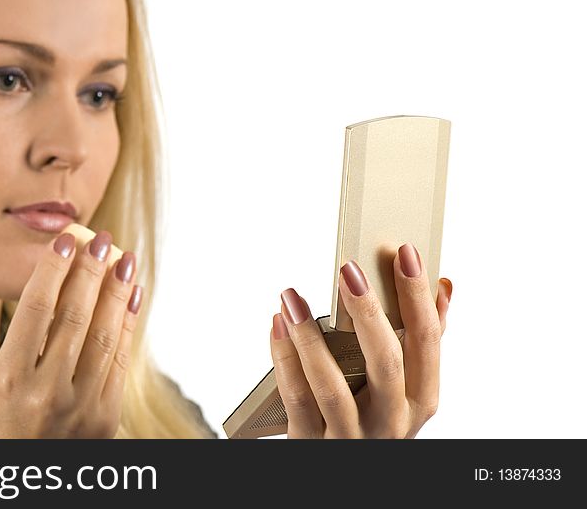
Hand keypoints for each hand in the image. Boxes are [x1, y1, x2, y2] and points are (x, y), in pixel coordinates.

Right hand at [0, 230, 142, 437]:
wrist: (23, 484)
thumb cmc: (1, 433)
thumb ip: (26, 341)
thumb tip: (58, 287)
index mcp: (10, 381)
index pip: (36, 310)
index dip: (53, 270)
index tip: (65, 242)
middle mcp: (47, 393)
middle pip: (75, 316)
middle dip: (91, 272)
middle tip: (101, 239)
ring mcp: (81, 408)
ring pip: (104, 335)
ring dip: (116, 292)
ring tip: (123, 260)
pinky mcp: (106, 419)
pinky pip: (119, 361)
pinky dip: (127, 325)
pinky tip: (131, 298)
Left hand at [269, 243, 452, 438]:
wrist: (343, 468)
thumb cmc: (374, 417)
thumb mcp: (406, 388)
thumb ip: (423, 341)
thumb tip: (443, 288)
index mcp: (420, 400)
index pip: (427, 341)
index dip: (417, 296)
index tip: (405, 253)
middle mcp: (391, 421)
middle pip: (385, 363)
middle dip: (368, 312)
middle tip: (349, 270)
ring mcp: (351, 436)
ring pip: (332, 386)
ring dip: (309, 336)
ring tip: (291, 298)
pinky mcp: (312, 443)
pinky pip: (296, 399)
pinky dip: (284, 359)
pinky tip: (277, 325)